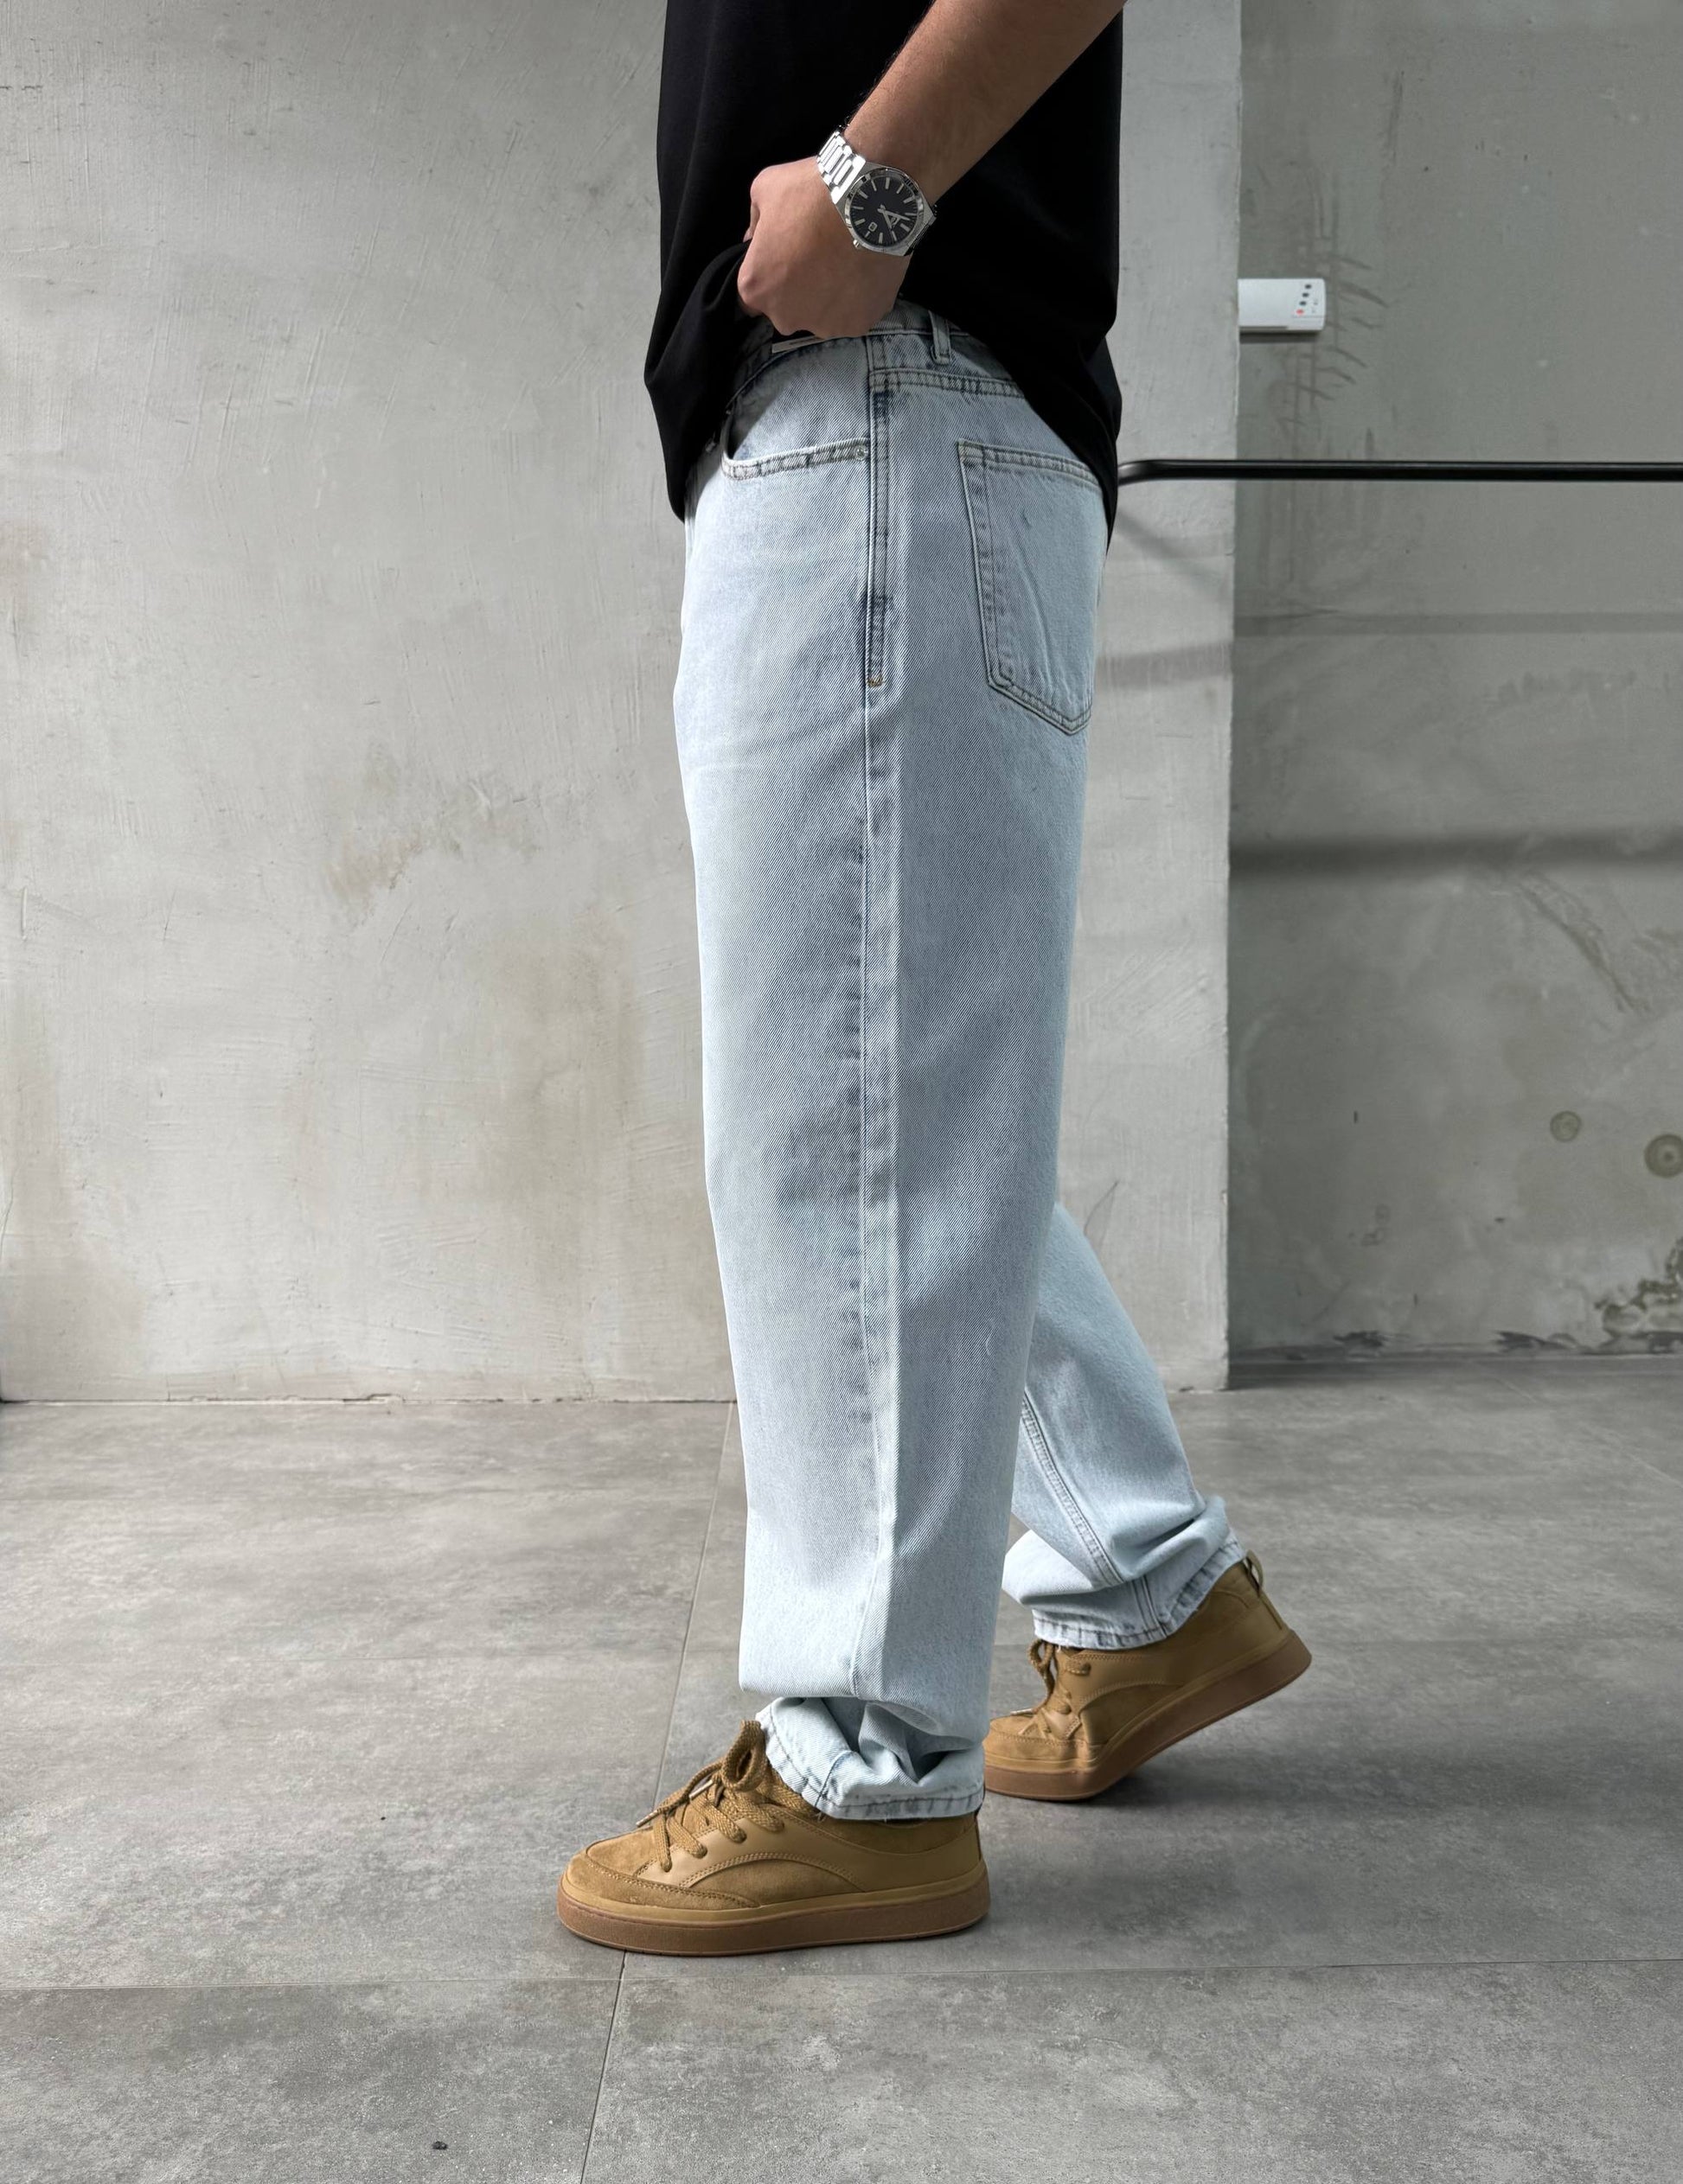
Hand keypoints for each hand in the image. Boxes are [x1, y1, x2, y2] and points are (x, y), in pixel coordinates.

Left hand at [736, 158, 908, 337]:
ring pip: (822, 315)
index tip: (786, 256)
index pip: (755, 292)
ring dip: (829, 297)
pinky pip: (854, 314)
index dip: (769, 273)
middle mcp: (785, 318)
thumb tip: (755, 241)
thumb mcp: (764, 189)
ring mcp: (824, 326)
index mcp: (756, 289)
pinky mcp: (858, 325)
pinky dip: (858, 299)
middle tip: (818, 257)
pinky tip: (864, 272)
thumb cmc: (809, 192)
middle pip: (788, 310)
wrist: (869, 198)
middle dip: (798, 290)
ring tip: (845, 263)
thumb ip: (755, 222)